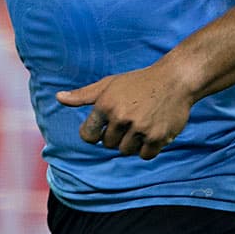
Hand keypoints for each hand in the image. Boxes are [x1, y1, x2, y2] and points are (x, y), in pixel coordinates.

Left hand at [56, 65, 195, 159]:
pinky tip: (153, 131)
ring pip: (126, 151)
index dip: (96, 133)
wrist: (176, 79)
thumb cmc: (139, 81)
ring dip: (133, 142)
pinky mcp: (157, 137)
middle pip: (109, 145)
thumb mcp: (109, 84)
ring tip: (142, 123)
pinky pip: (145, 155)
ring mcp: (139, 128)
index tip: (107, 126)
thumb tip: (58, 97)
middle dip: (118, 135)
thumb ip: (83, 95)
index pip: (88, 136)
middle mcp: (121, 117)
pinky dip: (148, 147)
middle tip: (132, 119)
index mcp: (105, 104)